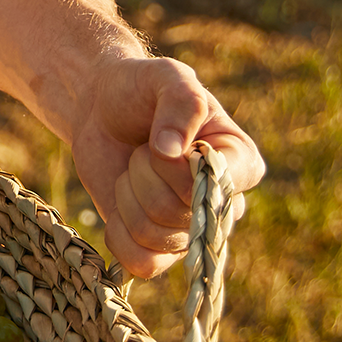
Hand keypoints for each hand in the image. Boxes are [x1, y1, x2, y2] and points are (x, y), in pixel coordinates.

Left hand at [55, 51, 264, 280]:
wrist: (101, 108)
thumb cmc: (142, 90)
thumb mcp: (166, 77)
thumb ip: (180, 102)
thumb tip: (171, 153)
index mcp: (239, 161)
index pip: (217, 185)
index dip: (178, 168)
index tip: (165, 141)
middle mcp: (221, 203)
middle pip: (177, 213)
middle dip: (142, 173)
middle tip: (142, 149)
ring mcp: (189, 230)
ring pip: (153, 236)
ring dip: (126, 197)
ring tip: (132, 171)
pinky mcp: (157, 247)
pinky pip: (141, 264)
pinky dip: (118, 235)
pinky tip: (119, 204)